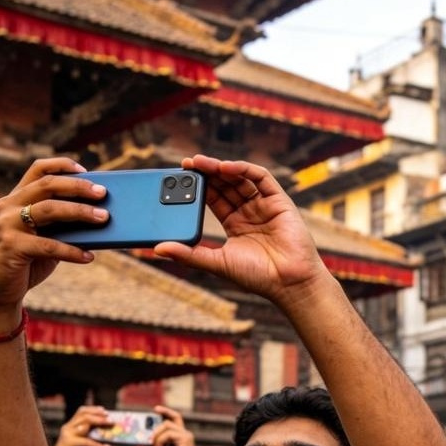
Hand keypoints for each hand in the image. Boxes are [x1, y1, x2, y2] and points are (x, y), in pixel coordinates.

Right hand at [0, 158, 100, 314]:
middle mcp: (8, 206)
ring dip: (80, 212)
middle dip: (78, 187)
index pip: (38, 170)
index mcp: (16, 198)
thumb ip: (62, 226)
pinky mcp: (11, 247)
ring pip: (49, 209)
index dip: (62, 165)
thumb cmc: (26, 262)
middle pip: (48, 185)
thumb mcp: (44, 238)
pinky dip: (72, 251)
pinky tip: (89, 256)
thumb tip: (101, 218)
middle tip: (103, 193)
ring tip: (104, 218)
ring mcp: (7, 224)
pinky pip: (48, 246)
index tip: (85, 170)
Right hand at [51, 406, 112, 445]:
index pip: (81, 412)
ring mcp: (68, 434)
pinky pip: (87, 441)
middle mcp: (68, 428)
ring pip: (85, 423)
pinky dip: (98, 445)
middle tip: (111, 419)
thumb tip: (109, 440)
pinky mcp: (69, 442)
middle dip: (99, 415)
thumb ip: (94, 444)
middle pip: (84, 415)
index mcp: (71, 427)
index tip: (105, 411)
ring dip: (100, 422)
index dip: (93, 409)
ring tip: (111, 425)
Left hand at [135, 406, 201, 445]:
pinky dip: (161, 441)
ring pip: (167, 425)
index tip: (155, 409)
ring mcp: (186, 436)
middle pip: (169, 419)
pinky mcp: (186, 440)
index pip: (174, 418)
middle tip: (148, 440)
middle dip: (156, 427)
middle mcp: (183, 434)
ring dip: (157, 436)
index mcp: (178, 436)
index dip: (165, 411)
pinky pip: (169, 434)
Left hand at [153, 156, 331, 309]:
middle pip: (225, 185)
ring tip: (200, 163)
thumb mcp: (216, 262)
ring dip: (220, 168)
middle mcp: (249, 212)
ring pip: (240, 178)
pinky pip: (261, 177)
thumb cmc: (257, 277)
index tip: (179, 179)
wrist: (288, 283)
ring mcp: (264, 205)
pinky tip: (226, 167)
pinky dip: (243, 169)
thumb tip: (157, 248)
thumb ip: (189, 254)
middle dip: (206, 173)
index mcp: (235, 225)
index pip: (213, 199)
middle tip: (185, 164)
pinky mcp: (279, 201)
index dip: (198, 187)